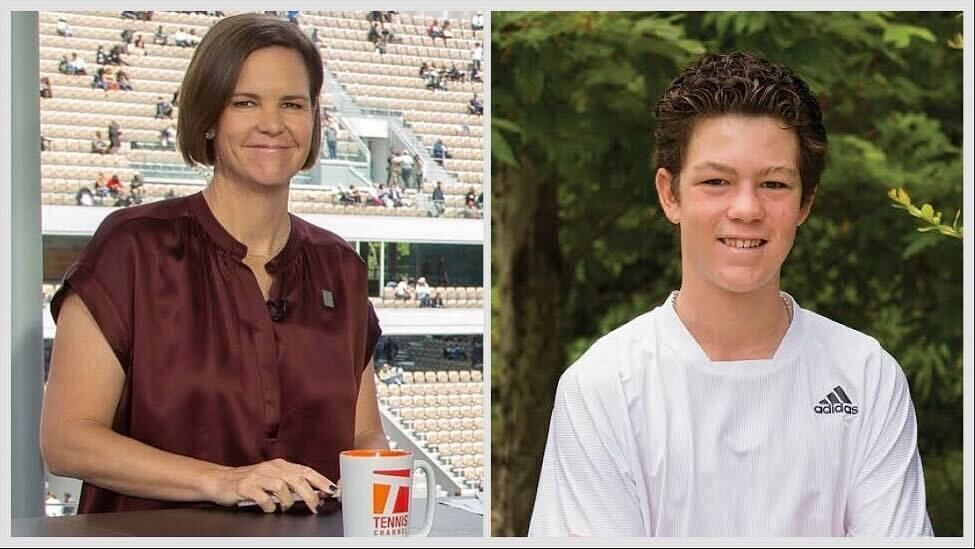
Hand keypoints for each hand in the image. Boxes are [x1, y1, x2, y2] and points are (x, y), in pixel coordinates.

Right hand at [208, 458, 336, 512]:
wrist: (220, 480)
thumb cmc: (250, 481)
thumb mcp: (273, 479)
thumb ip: (292, 484)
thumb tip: (316, 494)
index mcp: (281, 465)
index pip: (306, 471)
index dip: (321, 481)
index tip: (332, 490)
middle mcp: (271, 468)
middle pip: (297, 479)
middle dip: (310, 494)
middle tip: (315, 506)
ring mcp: (258, 476)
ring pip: (282, 487)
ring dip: (287, 501)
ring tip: (285, 507)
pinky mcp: (246, 487)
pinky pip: (263, 498)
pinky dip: (269, 506)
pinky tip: (268, 508)